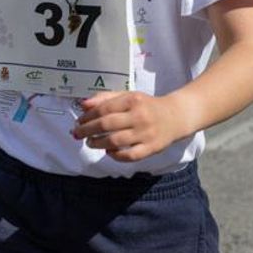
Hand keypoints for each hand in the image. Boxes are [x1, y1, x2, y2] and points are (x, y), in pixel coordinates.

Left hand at [73, 91, 187, 162]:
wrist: (175, 116)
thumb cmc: (147, 106)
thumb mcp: (128, 96)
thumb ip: (105, 98)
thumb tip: (83, 104)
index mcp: (133, 100)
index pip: (104, 109)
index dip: (88, 116)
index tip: (79, 121)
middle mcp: (139, 116)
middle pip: (106, 125)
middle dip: (87, 130)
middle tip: (77, 134)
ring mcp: (145, 133)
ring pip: (115, 141)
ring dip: (97, 143)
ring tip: (90, 142)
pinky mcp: (151, 148)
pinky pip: (129, 156)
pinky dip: (115, 155)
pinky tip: (108, 151)